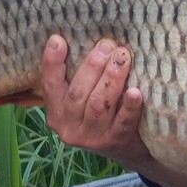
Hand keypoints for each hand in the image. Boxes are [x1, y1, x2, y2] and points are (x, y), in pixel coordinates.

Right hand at [40, 35, 186, 186]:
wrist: (126, 150)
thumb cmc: (102, 113)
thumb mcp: (84, 97)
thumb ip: (80, 75)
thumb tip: (84, 36)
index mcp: (56, 112)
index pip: (50, 85)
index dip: (52, 62)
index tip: (58, 40)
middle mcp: (69, 127)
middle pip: (78, 93)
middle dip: (93, 66)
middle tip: (108, 44)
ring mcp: (92, 137)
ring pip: (99, 105)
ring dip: (112, 78)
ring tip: (123, 57)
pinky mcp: (115, 142)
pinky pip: (123, 121)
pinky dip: (129, 106)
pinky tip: (136, 92)